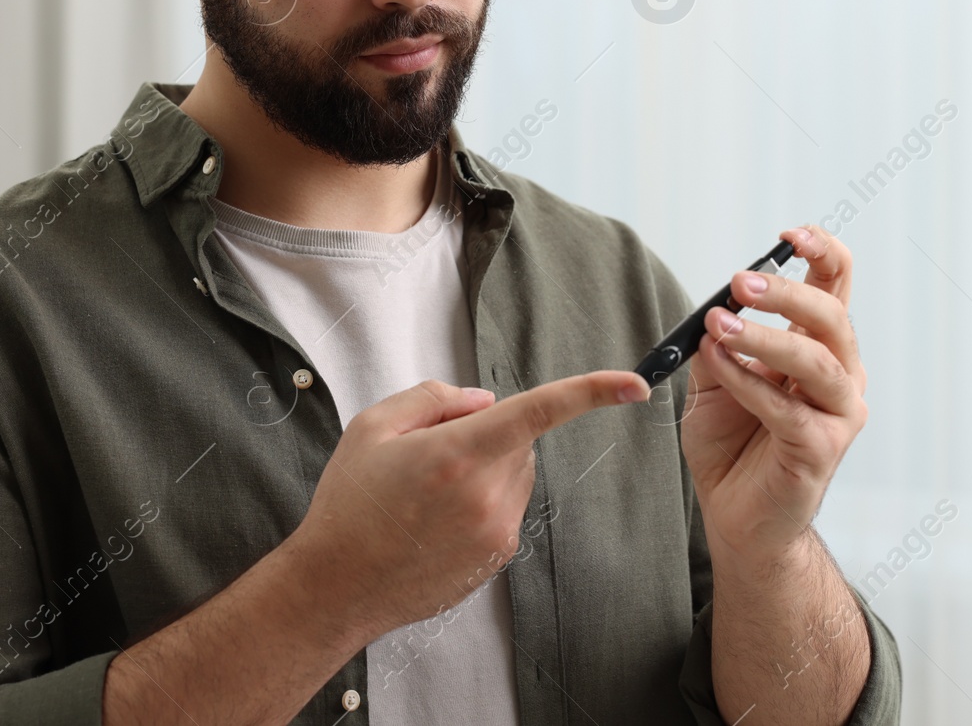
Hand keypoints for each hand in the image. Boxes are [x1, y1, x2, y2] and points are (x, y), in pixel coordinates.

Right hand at [292, 370, 649, 639]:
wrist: (336, 586)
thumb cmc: (349, 504)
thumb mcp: (373, 427)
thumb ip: (435, 398)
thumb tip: (484, 401)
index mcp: (458, 454)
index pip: (539, 412)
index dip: (592, 393)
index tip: (635, 384)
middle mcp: (487, 496)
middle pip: (519, 441)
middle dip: (488, 434)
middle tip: (431, 453)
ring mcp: (496, 534)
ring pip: (515, 476)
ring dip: (486, 471)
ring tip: (426, 494)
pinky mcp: (496, 560)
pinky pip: (505, 511)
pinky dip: (481, 504)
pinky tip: (434, 522)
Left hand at [677, 224, 867, 571]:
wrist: (737, 516)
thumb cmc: (731, 444)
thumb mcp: (716, 379)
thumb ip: (720, 343)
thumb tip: (717, 307)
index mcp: (820, 348)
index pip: (837, 287)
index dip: (822, 253)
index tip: (790, 233)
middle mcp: (840, 376)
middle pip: (832, 317)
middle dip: (788, 292)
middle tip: (741, 281)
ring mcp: (837, 414)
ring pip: (814, 361)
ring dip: (764, 337)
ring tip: (719, 325)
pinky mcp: (822, 450)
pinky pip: (785, 407)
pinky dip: (746, 381)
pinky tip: (717, 365)